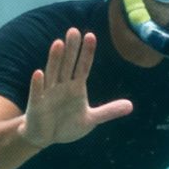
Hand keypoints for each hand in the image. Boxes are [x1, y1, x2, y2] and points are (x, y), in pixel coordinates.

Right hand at [21, 29, 132, 147]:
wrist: (44, 137)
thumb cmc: (66, 125)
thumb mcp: (91, 119)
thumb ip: (109, 111)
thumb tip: (131, 106)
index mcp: (75, 87)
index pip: (83, 67)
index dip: (87, 53)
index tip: (91, 35)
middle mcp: (62, 86)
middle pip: (67, 65)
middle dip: (71, 49)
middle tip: (74, 30)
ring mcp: (48, 94)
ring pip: (52, 73)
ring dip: (54, 59)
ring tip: (58, 43)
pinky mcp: (36, 105)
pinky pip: (37, 93)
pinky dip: (38, 84)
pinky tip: (39, 72)